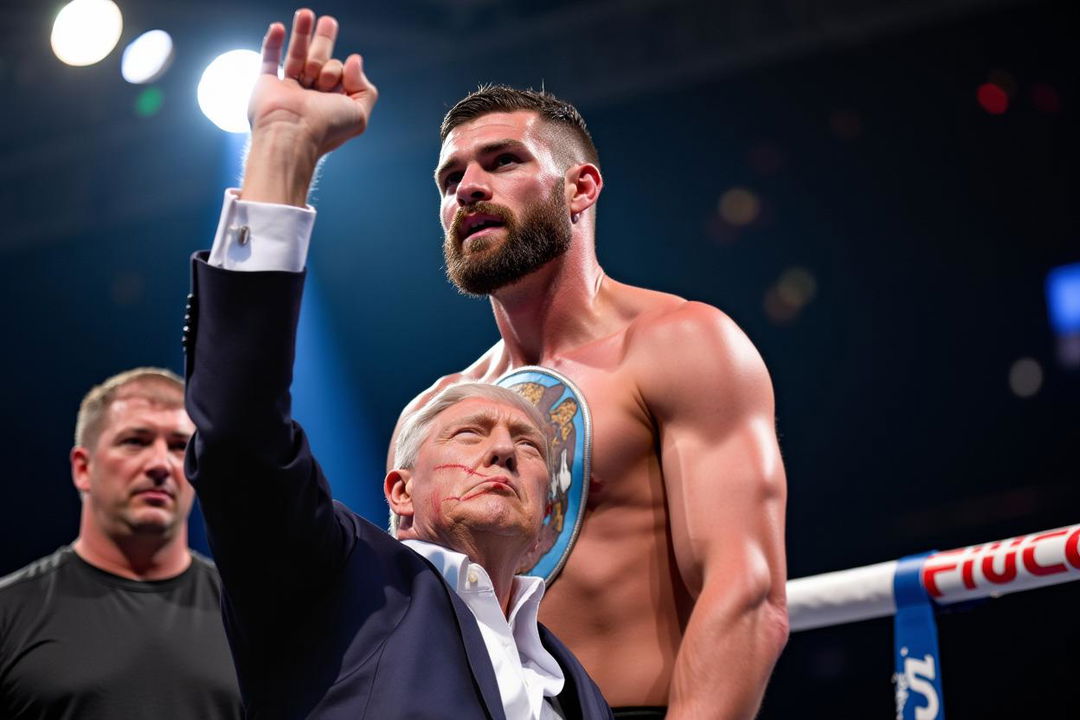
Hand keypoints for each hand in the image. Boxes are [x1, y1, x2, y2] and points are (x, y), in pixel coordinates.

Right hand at [250, 9, 376, 154]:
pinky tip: (279, 27)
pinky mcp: (266, 85)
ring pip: (295, 55)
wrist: (291, 134)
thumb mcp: (359, 113)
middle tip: (329, 21)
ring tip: (306, 13)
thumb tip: (354, 60)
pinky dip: (272, 43)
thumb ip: (364, 88)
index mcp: (330, 103)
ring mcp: (287, 90)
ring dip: (301, 33)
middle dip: (324, 41)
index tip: (331, 81)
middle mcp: (309, 96)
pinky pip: (268, 60)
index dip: (339, 71)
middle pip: (318, 60)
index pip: (339, 74)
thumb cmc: (325, 128)